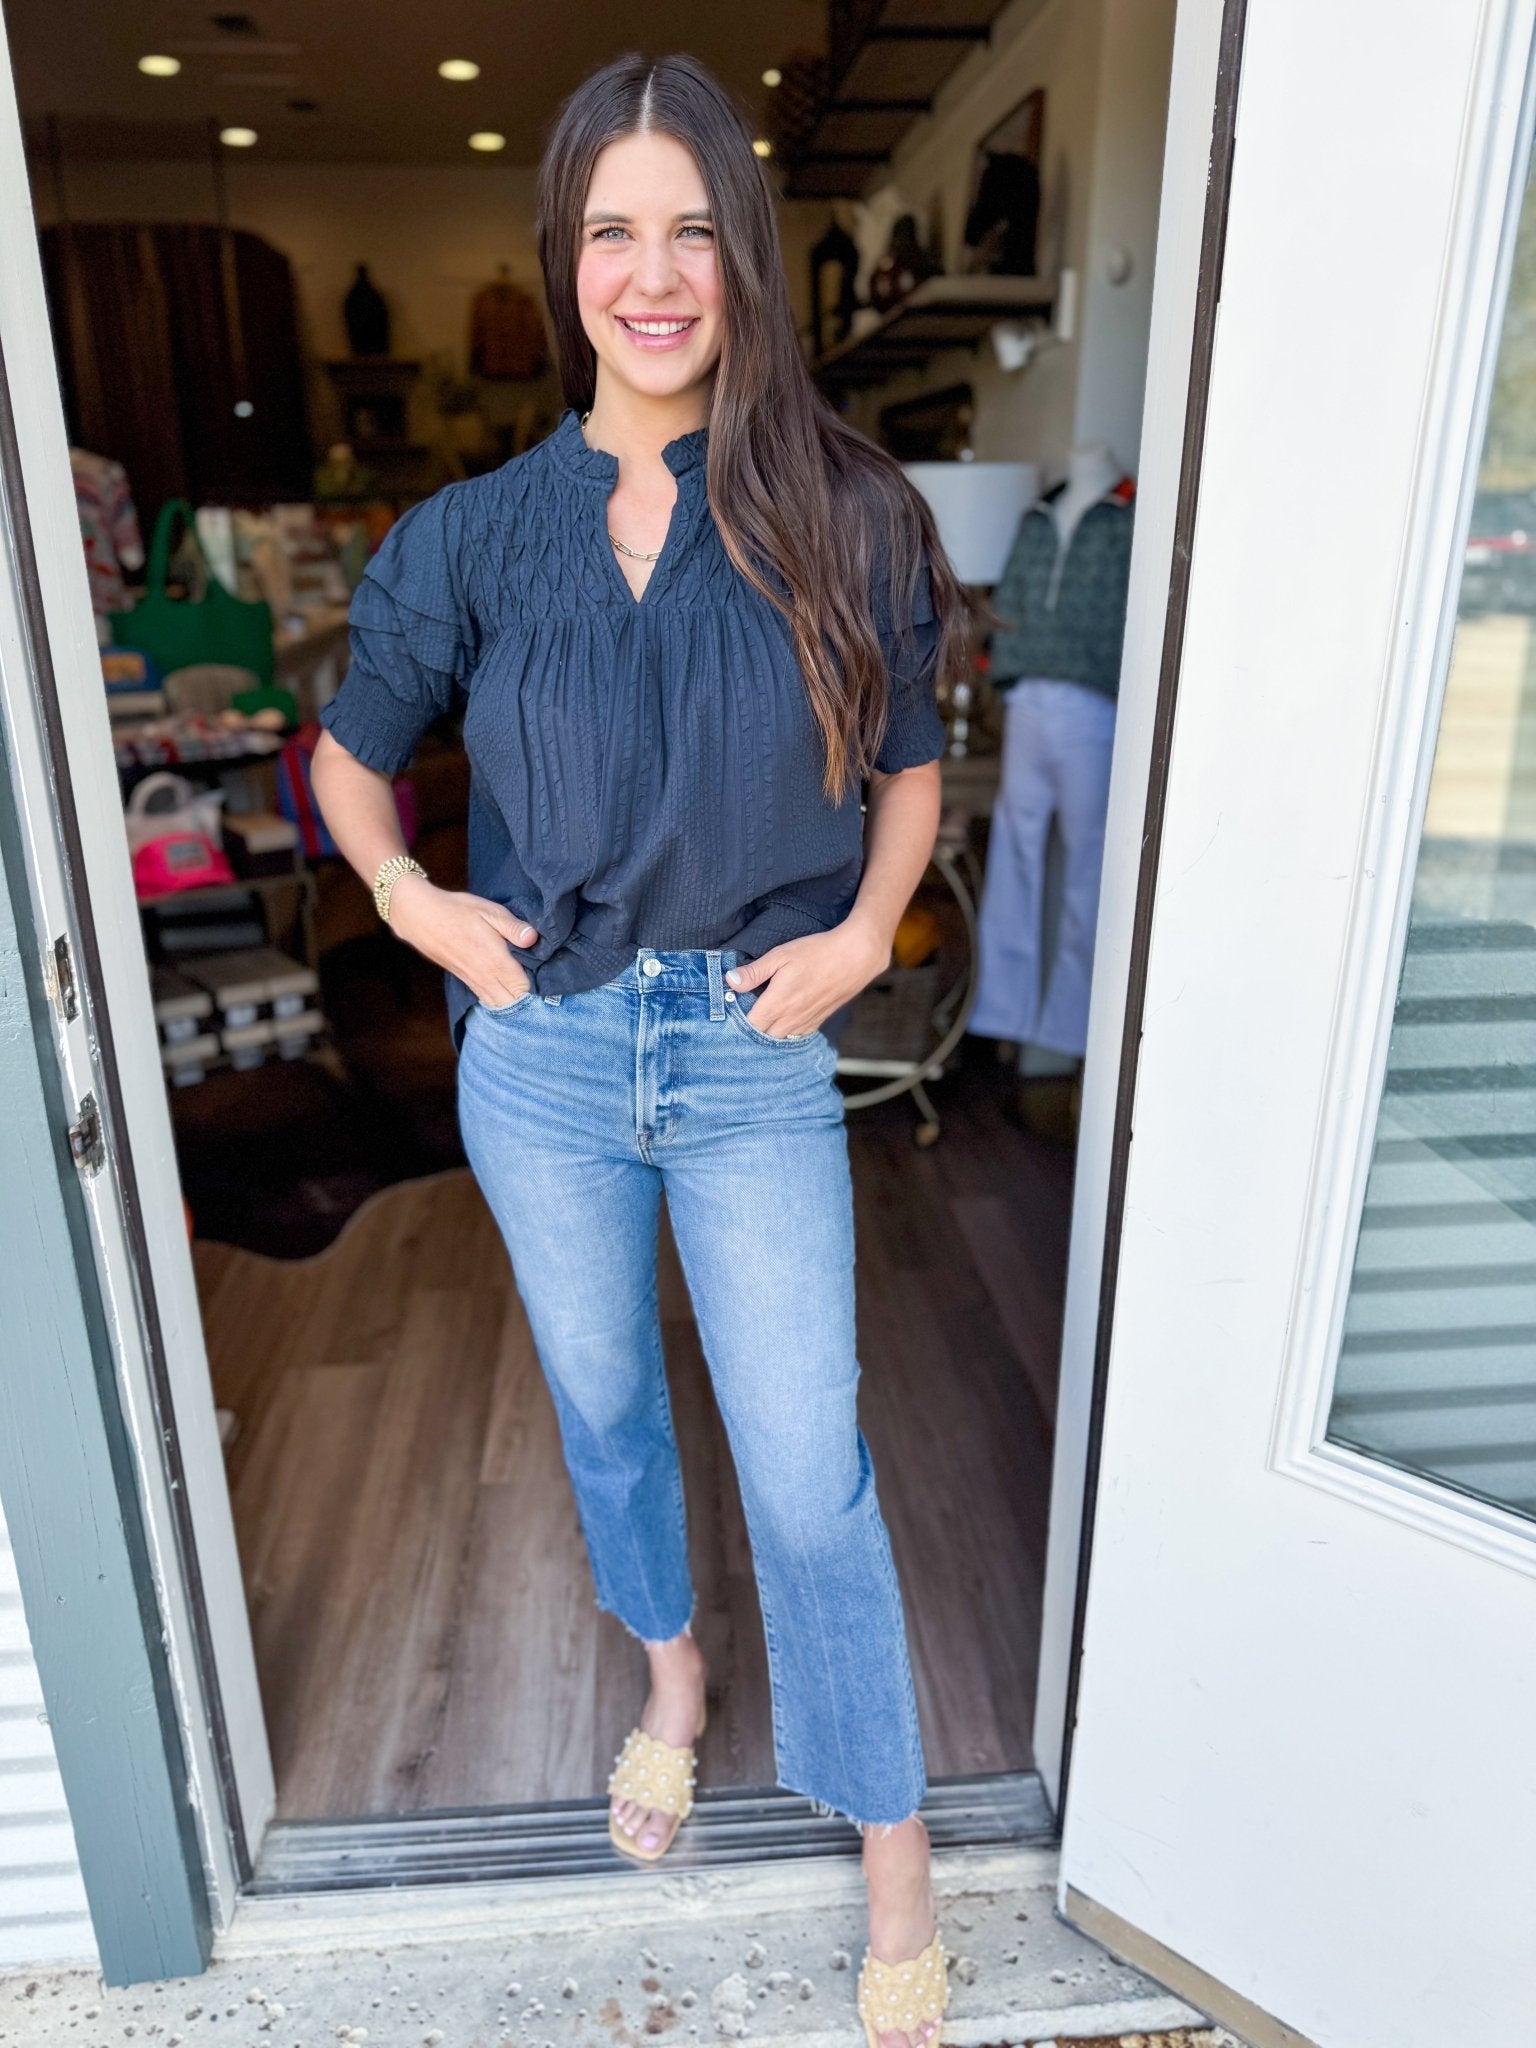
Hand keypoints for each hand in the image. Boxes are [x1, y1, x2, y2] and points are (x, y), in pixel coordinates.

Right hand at [386, 875, 540, 1008]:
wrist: (421, 918)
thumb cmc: (457, 911)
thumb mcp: (489, 911)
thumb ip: (513, 927)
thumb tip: (534, 938)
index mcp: (496, 961)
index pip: (525, 988)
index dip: (541, 988)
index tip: (552, 981)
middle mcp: (486, 977)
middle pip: (515, 1002)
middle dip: (532, 1000)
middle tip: (545, 988)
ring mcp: (475, 981)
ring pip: (501, 1005)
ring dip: (516, 1002)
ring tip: (530, 992)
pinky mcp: (467, 981)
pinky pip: (489, 999)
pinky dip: (502, 1000)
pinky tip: (510, 991)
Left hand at [724, 916, 891, 1037]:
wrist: (855, 957)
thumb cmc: (817, 952)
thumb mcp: (780, 956)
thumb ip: (754, 971)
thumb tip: (730, 981)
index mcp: (777, 1004)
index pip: (747, 1025)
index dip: (736, 1019)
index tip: (732, 1006)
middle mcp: (790, 1020)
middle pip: (760, 1036)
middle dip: (750, 1027)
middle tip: (743, 1010)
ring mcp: (805, 1023)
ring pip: (777, 1039)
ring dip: (767, 1031)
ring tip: (761, 1014)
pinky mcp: (817, 1022)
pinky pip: (794, 1036)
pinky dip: (783, 1032)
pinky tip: (781, 1018)